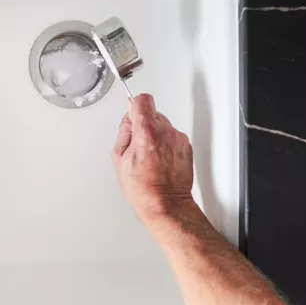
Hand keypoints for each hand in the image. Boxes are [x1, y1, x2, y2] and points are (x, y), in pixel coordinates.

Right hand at [112, 94, 194, 219]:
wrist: (165, 203)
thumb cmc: (143, 188)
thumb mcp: (119, 159)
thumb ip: (124, 133)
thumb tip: (128, 121)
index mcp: (146, 133)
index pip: (142, 100)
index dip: (134, 105)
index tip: (131, 112)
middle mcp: (165, 132)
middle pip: (153, 113)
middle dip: (143, 124)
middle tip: (137, 144)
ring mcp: (178, 139)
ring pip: (163, 125)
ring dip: (155, 134)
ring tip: (148, 155)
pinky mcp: (186, 146)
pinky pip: (172, 136)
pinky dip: (165, 143)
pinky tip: (158, 159)